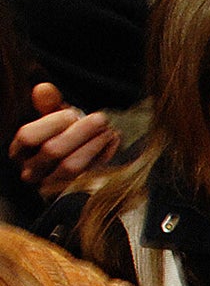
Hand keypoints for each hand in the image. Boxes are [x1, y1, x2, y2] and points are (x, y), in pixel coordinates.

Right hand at [11, 83, 117, 199]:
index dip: (52, 122)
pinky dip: (104, 157)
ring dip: (94, 144)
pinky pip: (90, 177)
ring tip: (109, 130)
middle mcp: (31, 172)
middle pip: (53, 150)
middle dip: (80, 131)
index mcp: (19, 152)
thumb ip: (48, 104)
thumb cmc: (64, 138)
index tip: (72, 114)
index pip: (28, 136)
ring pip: (71, 166)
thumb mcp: (53, 119)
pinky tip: (113, 142)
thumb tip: (44, 89)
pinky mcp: (74, 196)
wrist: (81, 171)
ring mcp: (52, 188)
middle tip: (101, 118)